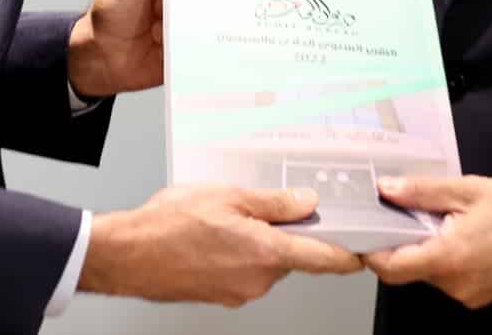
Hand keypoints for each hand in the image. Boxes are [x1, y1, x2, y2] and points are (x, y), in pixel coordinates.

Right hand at [80, 185, 362, 304]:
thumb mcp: (228, 196)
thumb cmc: (169, 223)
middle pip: (292, 256)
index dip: (348, 254)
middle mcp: (258, 280)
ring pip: (266, 263)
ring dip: (258, 241)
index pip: (324, 260)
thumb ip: (273, 203)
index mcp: (266, 253)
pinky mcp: (222, 296)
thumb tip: (307, 202)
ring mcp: (239, 292)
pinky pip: (244, 271)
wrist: (128, 254)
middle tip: (262, 205)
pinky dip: (238, 253)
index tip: (363, 249)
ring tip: (226, 216)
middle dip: (285, 232)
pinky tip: (214, 234)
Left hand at [364, 175, 491, 308]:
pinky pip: (447, 279)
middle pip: (407, 269)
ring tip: (437, 220)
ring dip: (424, 249)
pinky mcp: (477, 297)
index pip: (390, 267)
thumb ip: (421, 191)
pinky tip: (456, 236)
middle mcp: (453, 284)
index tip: (364, 230)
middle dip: (400, 243)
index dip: (371, 250)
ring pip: (427, 273)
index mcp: (446, 258)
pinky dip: (443, 259)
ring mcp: (466, 294)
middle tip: (402, 213)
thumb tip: (384, 188)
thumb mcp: (465, 190)